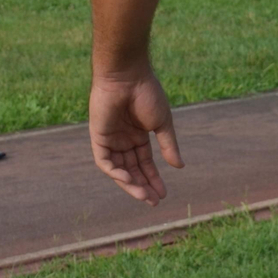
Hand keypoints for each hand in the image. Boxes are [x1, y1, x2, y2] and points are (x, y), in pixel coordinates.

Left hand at [88, 68, 184, 205]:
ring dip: (130, 184)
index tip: (164, 194)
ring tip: (144, 196)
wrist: (127, 76)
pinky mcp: (98, 136)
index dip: (153, 178)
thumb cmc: (146, 94)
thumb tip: (179, 166)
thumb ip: (168, 145)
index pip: (145, 163)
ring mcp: (110, 138)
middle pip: (132, 169)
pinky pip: (105, 161)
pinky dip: (115, 173)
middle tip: (154, 201)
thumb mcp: (162, 123)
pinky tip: (128, 180)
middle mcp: (123, 139)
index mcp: (138, 134)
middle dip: (143, 186)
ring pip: (119, 169)